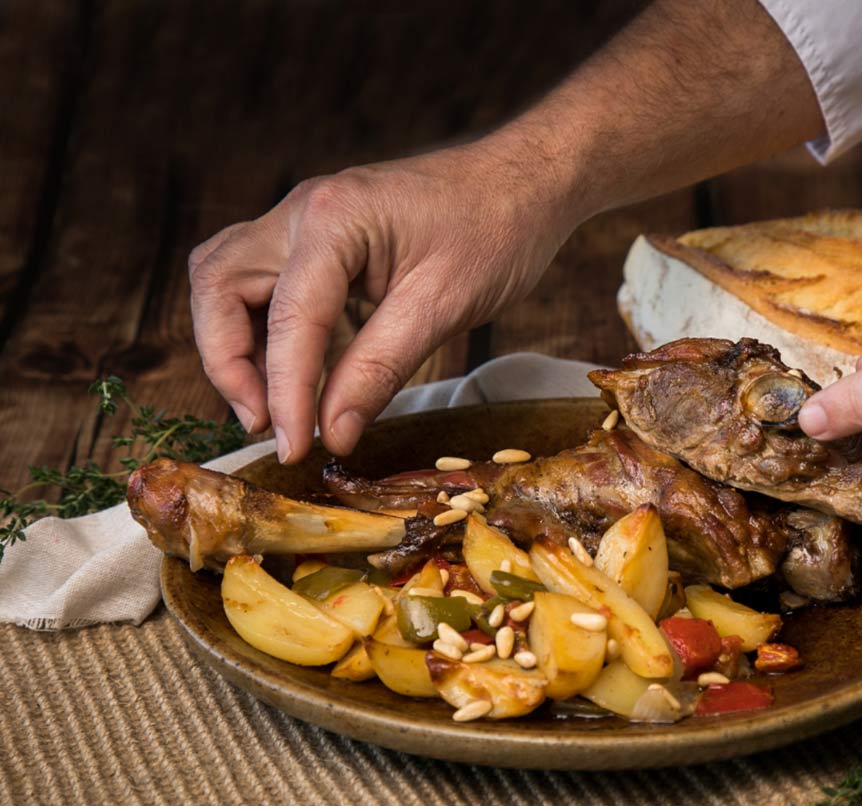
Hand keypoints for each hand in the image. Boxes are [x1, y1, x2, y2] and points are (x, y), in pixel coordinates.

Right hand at [189, 139, 578, 462]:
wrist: (526, 183)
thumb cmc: (497, 231)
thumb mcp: (443, 306)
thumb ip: (380, 369)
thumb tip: (333, 433)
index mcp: (333, 218)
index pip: (285, 319)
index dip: (285, 394)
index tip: (293, 449)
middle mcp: (303, 211)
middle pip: (218, 285)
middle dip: (228, 361)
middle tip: (265, 423)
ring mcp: (306, 221)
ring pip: (228, 281)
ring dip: (238, 346)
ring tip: (275, 407)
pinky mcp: (321, 241)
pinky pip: (267, 286)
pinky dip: (270, 333)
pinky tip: (306, 378)